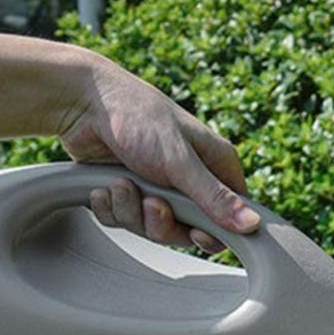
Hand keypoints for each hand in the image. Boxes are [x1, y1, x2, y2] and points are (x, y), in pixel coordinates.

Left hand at [57, 53, 258, 252]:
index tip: (193, 231)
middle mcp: (190, 179)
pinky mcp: (130, 191)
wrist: (81, 101)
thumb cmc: (137, 117)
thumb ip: (215, 198)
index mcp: (215, 166)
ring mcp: (158, 186)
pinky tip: (104, 186)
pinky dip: (111, 208)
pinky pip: (124, 221)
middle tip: (150, 201)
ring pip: (152, 228)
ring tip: (120, 184)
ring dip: (131, 212)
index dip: (210, 233)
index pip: (229, 218)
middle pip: (186, 231)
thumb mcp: (181, 162)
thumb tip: (252, 225)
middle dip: (160, 221)